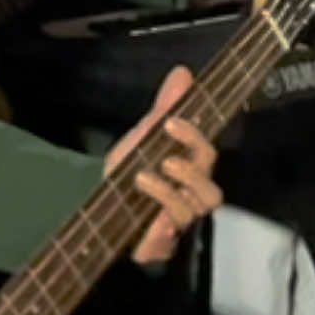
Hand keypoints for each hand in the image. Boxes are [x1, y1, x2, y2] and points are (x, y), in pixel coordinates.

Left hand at [107, 65, 221, 264]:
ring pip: (190, 212)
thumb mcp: (145, 134)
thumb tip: (183, 72)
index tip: (172, 121)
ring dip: (167, 193)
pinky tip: (140, 209)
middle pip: (210, 191)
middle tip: (166, 159)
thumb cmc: (133, 165)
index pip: (207, 152)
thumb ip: (165, 106)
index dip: (194, 137)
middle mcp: (191, 195)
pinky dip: (154, 224)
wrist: (104, 204)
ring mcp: (179, 221)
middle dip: (191, 172)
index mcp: (191, 167)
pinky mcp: (163, 242)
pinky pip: (168, 238)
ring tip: (142, 178)